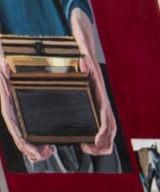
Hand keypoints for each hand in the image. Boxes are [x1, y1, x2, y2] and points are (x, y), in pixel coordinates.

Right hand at [0, 53, 54, 162]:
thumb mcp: (5, 67)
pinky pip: (31, 137)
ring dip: (38, 151)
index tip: (38, 152)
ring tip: (51, 150)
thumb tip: (3, 62)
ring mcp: (20, 121)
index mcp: (9, 112)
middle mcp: (14, 119)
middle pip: (21, 143)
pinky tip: (50, 145)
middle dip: (34, 152)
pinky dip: (39, 145)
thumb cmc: (5, 70)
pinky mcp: (27, 119)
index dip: (26, 146)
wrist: (4, 67)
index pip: (16, 134)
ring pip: (27, 143)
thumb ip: (3, 66)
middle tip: (50, 150)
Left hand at [68, 8, 115, 155]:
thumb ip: (82, 55)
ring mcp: (99, 104)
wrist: (85, 43)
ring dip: (101, 143)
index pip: (106, 115)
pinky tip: (84, 142)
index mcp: (98, 92)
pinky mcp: (93, 106)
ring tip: (86, 148)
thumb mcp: (81, 52)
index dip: (104, 129)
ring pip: (107, 130)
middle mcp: (101, 100)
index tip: (96, 141)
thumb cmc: (82, 49)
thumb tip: (84, 60)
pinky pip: (100, 126)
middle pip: (110, 127)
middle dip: (103, 142)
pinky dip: (97, 138)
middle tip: (88, 148)